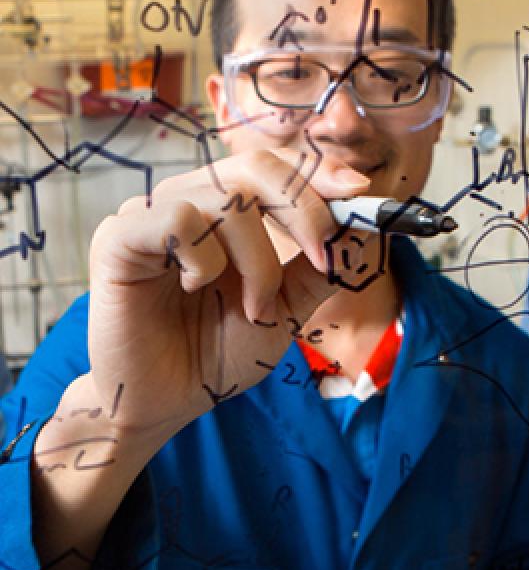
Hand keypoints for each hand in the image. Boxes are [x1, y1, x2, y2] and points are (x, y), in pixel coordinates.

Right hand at [85, 146, 368, 438]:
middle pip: (258, 166)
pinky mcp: (118, 236)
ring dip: (259, 263)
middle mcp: (188, 201)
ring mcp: (151, 214)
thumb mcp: (287, 309)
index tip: (359, 191)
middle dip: (305, 210)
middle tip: (321, 256)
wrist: (164, 402)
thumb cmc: (215, 353)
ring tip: (253, 308)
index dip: (319, 173)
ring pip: (228, 200)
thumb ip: (322, 269)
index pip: (277, 168)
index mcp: (225, 211)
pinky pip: (180, 219)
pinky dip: (206, 261)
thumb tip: (368, 229)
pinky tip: (194, 290)